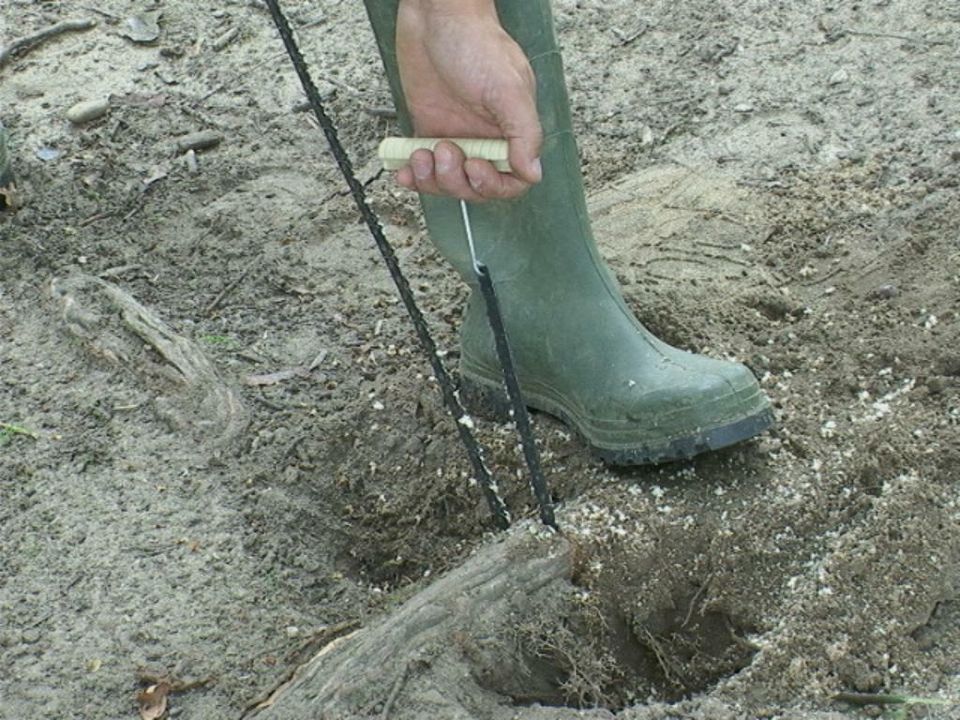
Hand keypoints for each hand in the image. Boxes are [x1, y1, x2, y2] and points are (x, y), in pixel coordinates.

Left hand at [394, 0, 542, 200]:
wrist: (435, 16)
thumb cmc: (475, 42)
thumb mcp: (508, 89)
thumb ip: (524, 133)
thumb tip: (533, 172)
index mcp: (510, 131)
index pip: (511, 180)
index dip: (493, 185)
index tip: (474, 167)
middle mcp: (484, 137)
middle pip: (474, 186)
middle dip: (456, 180)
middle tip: (444, 149)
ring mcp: (456, 135)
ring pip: (447, 181)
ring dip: (431, 179)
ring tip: (421, 154)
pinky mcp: (428, 128)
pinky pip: (422, 167)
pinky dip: (412, 175)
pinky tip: (403, 170)